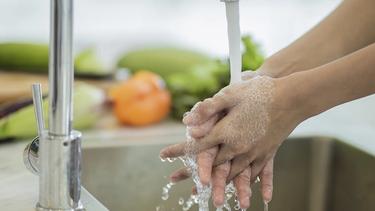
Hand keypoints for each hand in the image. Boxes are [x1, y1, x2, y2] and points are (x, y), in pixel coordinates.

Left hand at [161, 75, 306, 204]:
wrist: (293, 97)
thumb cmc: (260, 92)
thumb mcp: (231, 94)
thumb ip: (208, 109)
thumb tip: (187, 122)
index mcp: (227, 133)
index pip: (197, 146)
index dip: (179, 151)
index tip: (163, 155)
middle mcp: (239, 147)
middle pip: (213, 167)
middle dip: (194, 175)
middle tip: (176, 180)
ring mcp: (254, 153)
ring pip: (234, 175)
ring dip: (221, 188)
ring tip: (212, 200)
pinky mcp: (267, 153)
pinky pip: (257, 174)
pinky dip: (252, 185)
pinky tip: (254, 195)